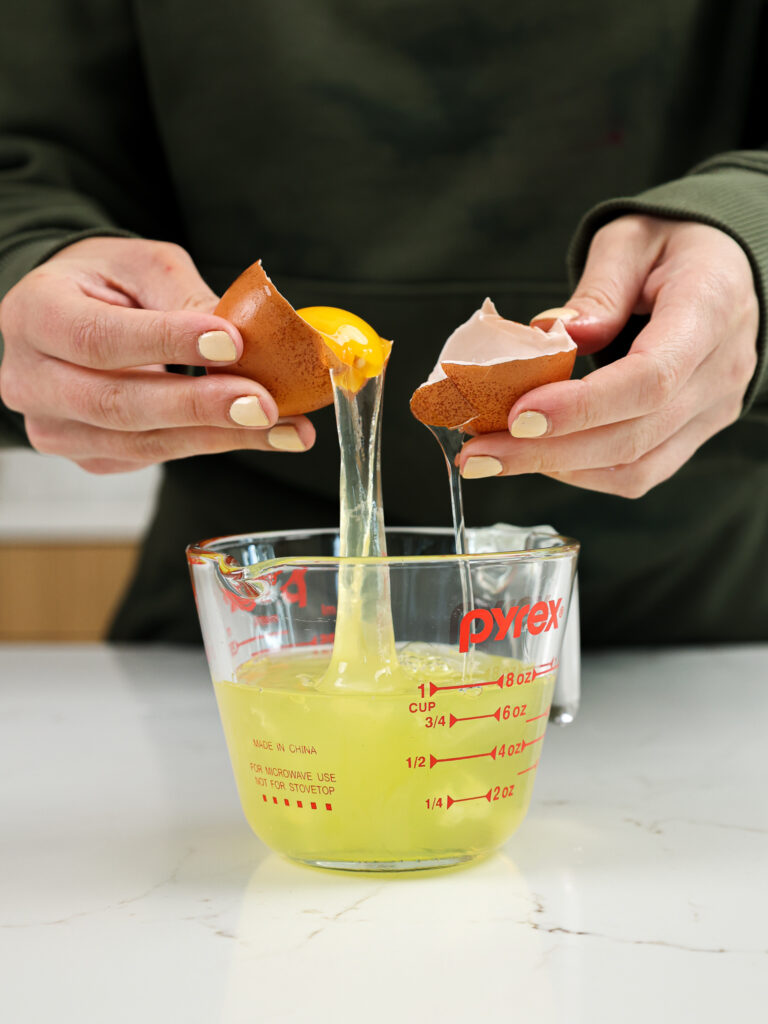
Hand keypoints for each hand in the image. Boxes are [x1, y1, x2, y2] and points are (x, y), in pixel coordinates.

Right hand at [0, 237, 314, 472]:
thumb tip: (247, 339)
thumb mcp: (145, 267)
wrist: (75, 315)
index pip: (99, 339)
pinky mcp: (90, 456)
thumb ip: (186, 299)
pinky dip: (212, 444)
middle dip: (199, 406)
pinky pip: (155, 456)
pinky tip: (260, 434)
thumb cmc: (108, 284)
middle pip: (118, 404)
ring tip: (282, 427)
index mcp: (36, 314)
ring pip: (142, 441)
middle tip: (265, 404)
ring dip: (220, 436)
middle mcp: (32, 380)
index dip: (167, 343)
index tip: (231, 342)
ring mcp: (57, 428)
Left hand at [459, 215, 759, 496]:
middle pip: (633, 435)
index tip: (517, 416)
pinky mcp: (694, 433)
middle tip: (477, 453)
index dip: (581, 407)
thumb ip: (598, 287)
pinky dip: (581, 472)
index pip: (649, 379)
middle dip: (546, 451)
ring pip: (634, 467)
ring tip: (493, 458)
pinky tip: (536, 456)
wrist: (725, 270)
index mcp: (710, 311)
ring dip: (556, 469)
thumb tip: (553, 335)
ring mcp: (711, 410)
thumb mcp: (631, 239)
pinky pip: (638, 472)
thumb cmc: (676, 248)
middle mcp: (720, 371)